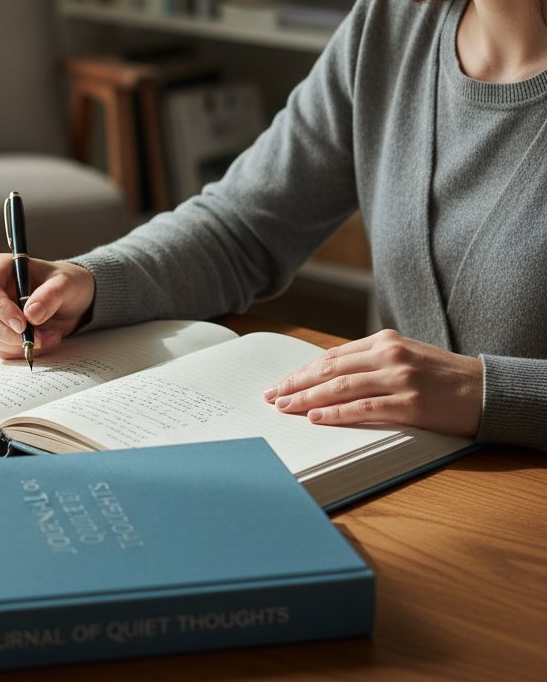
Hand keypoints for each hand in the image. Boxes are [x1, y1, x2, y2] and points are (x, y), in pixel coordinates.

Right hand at [0, 255, 94, 359]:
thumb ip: (50, 295)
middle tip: (39, 338)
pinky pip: (1, 350)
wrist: (72, 302)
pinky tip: (45, 340)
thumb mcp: (66, 284)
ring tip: (50, 336)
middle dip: (9, 334)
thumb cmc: (66, 284)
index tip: (22, 324)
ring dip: (19, 345)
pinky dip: (23, 351)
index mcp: (0, 268)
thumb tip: (31, 314)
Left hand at [263, 329, 482, 436]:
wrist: (486, 390)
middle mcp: (389, 355)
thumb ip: (369, 363)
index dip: (303, 370)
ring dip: (308, 399)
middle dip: (297, 384)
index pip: (332, 356)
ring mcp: (399, 379)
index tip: (281, 382)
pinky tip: (316, 418)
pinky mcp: (411, 403)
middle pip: (330, 369)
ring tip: (286, 407)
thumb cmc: (442, 376)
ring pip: (342, 387)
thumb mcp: (404, 356)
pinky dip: (337, 413)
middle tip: (272, 396)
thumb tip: (327, 378)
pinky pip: (365, 409)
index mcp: (384, 341)